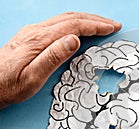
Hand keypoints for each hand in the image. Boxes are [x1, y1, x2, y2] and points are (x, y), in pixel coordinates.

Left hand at [0, 12, 120, 108]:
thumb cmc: (10, 85)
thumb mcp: (33, 77)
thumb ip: (53, 57)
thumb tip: (74, 39)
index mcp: (40, 39)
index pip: (74, 26)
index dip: (96, 25)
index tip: (112, 27)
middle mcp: (37, 31)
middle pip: (72, 18)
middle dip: (95, 19)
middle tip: (112, 24)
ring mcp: (34, 32)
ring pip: (66, 19)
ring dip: (86, 20)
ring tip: (102, 24)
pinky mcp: (32, 36)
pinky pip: (59, 23)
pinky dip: (76, 23)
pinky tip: (81, 29)